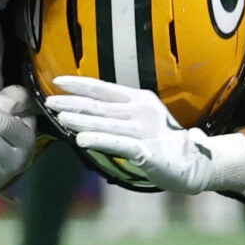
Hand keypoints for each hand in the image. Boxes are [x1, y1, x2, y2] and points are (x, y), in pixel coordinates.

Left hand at [44, 74, 215, 194]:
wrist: (195, 162)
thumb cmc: (164, 140)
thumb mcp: (142, 119)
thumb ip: (118, 114)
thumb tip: (86, 111)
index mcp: (140, 99)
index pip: (104, 88)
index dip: (80, 84)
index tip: (58, 82)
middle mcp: (141, 111)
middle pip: (99, 106)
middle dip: (71, 103)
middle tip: (49, 101)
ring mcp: (145, 131)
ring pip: (105, 124)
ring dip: (80, 121)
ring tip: (60, 117)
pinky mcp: (148, 152)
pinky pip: (118, 144)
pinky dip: (99, 141)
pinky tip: (81, 140)